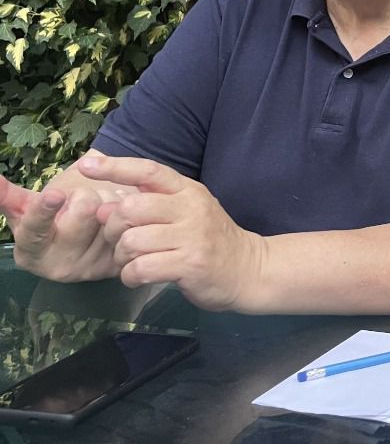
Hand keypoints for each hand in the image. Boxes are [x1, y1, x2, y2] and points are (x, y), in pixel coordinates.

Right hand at [0, 167, 124, 281]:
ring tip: (99, 212)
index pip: (35, 230)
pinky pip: (129, 223)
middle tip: (81, 202)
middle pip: (85, 208)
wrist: (86, 240)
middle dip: (86, 193)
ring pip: (112, 211)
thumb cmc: (52, 219)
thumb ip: (7, 195)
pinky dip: (126, 213)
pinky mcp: (116, 265)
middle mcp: (59, 267)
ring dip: (110, 201)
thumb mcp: (27, 208)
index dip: (44, 211)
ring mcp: (89, 269)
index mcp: (30, 252)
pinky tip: (117, 220)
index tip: (55, 194)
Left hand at [80, 155, 264, 311]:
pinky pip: (140, 268)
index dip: (116, 167)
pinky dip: (130, 276)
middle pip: (130, 209)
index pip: (148, 170)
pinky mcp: (190, 264)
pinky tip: (138, 277)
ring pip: (132, 242)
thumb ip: (152, 204)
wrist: (249, 269)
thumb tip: (103, 206)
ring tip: (131, 263)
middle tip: (120, 243)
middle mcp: (190, 208)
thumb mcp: (188, 211)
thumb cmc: (210, 240)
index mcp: (188, 191)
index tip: (86, 167)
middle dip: (113, 229)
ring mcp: (192, 236)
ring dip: (122, 258)